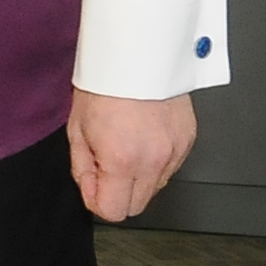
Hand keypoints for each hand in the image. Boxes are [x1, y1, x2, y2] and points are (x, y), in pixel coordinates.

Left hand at [68, 88, 197, 221]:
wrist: (136, 53)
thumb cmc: (105, 84)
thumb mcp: (77, 130)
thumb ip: (83, 168)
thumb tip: (91, 189)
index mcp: (123, 160)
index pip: (113, 211)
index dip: (97, 200)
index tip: (92, 182)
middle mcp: (154, 160)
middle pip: (137, 206)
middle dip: (118, 192)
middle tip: (105, 163)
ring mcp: (175, 151)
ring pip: (155, 187)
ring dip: (138, 176)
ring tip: (125, 144)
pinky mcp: (188, 140)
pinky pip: (170, 166)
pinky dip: (155, 160)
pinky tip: (142, 137)